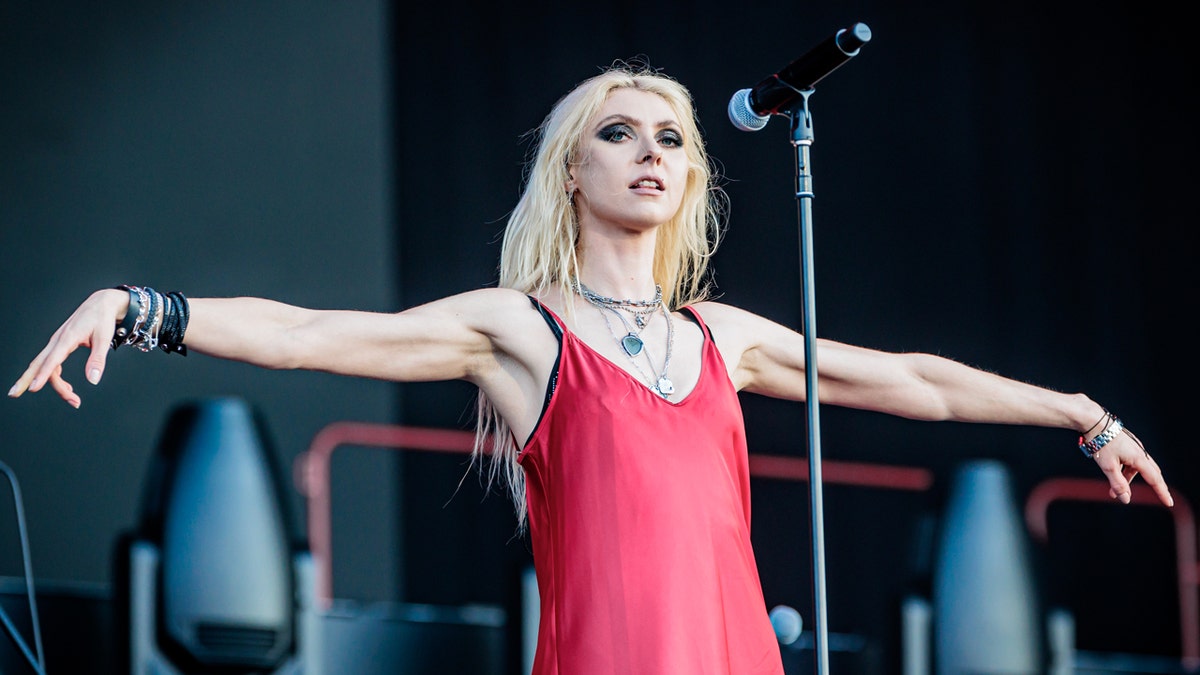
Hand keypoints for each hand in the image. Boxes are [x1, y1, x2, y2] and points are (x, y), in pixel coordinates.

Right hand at [7, 288, 127, 407]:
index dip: (42, 375)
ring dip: (55, 385)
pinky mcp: (60, 345)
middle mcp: (57, 341)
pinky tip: (67, 388)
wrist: (100, 304)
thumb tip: (93, 380)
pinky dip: (55, 376)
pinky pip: (52, 363)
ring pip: (46, 366)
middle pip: (39, 364)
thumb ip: (97, 360)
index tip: (33, 388)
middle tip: (15, 395)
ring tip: (73, 400)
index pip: (51, 360)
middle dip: (27, 380)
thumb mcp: (103, 339)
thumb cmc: (102, 319)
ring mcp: (57, 343)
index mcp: (67, 338)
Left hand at [1093, 428, 1172, 506]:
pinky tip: (1112, 473)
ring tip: (1112, 491)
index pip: (1154, 479)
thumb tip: (1125, 499)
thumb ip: (1117, 484)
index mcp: (1138, 458)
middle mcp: (1139, 451)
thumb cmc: (1101, 442)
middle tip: (1160, 497)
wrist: (1094, 421)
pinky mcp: (1126, 444)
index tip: (1169, 503)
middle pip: (1151, 473)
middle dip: (1153, 486)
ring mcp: (1133, 447)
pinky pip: (1129, 461)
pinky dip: (1124, 471)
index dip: (1161, 492)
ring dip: (1128, 480)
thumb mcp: (1108, 467)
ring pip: (1136, 468)